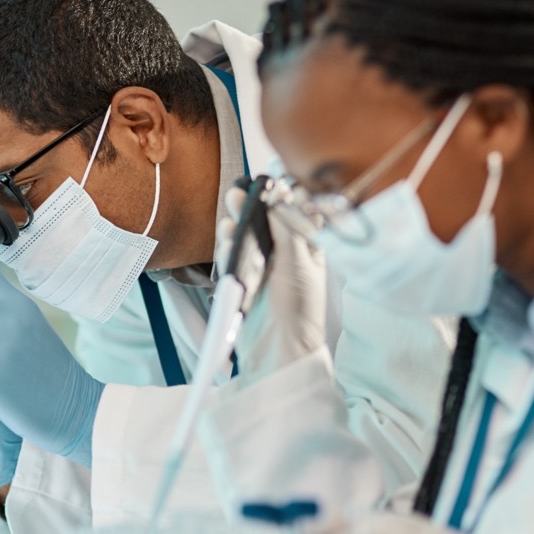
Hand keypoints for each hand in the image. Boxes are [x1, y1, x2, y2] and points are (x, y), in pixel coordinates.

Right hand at [216, 183, 326, 381]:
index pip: (292, 214)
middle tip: (237, 193)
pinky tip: (227, 242)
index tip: (267, 185)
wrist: (281, 348)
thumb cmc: (301, 308)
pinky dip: (227, 247)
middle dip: (250, 207)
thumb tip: (277, 198)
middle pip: (264, 221)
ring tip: (230, 221)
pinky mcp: (243, 280)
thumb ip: (287, 229)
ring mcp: (262, 266)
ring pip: (244, 237)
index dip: (279, 199)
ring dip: (235, 226)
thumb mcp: (300, 263)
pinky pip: (231, 256)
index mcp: (306, 248)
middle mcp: (284, 254)